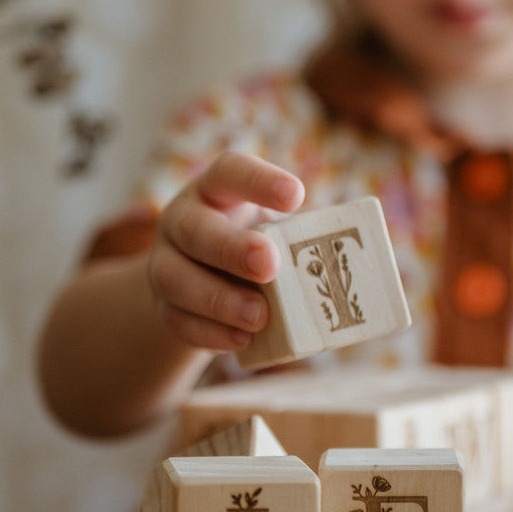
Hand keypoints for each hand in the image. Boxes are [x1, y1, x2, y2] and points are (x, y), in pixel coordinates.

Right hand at [147, 152, 303, 352]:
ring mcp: (165, 264)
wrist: (201, 285)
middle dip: (232, 248)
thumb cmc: (253, 247)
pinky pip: (178, 321)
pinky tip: (243, 339)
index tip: (296, 196)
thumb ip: (299, 239)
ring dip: (220, 299)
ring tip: (260, 316)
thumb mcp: (272, 231)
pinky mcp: (164, 307)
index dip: (259, 182)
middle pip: (195, 229)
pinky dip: (212, 333)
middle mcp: (182, 222)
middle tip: (269, 265)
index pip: (230, 172)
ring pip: (176, 279)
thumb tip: (348, 262)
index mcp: (215, 191)